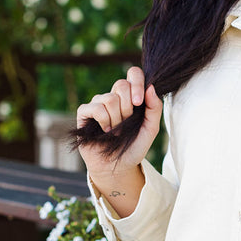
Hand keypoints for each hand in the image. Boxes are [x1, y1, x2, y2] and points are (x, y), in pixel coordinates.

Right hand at [76, 67, 162, 215]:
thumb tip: (151, 86)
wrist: (118, 167)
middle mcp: (114, 96)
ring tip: (116, 131)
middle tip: (126, 123)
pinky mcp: (85, 112)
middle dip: (127, 108)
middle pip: (121, 84)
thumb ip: (154, 108)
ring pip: (109, 98)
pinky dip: (104, 121)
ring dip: (116, 119)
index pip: (133, 73)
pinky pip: (96, 107)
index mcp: (130, 96)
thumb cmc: (134, 147)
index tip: (138, 102)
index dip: (137, 82)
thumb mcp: (151, 129)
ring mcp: (98, 103)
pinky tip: (105, 131)